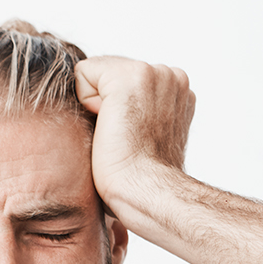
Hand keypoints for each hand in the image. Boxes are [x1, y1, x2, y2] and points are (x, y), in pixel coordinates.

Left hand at [75, 57, 194, 208]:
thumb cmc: (140, 180)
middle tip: (122, 139)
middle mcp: (171, 76)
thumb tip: (112, 113)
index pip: (126, 80)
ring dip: (98, 106)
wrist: (144, 191)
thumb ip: (140, 112)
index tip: (131, 138)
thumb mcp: (147, 137)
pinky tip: (107, 126)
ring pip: (98, 72)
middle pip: (110, 72)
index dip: (116, 110)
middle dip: (106, 104)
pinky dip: (84, 100)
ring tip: (117, 134)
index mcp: (178, 92)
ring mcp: (154, 72)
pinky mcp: (130, 76)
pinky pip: (84, 72)